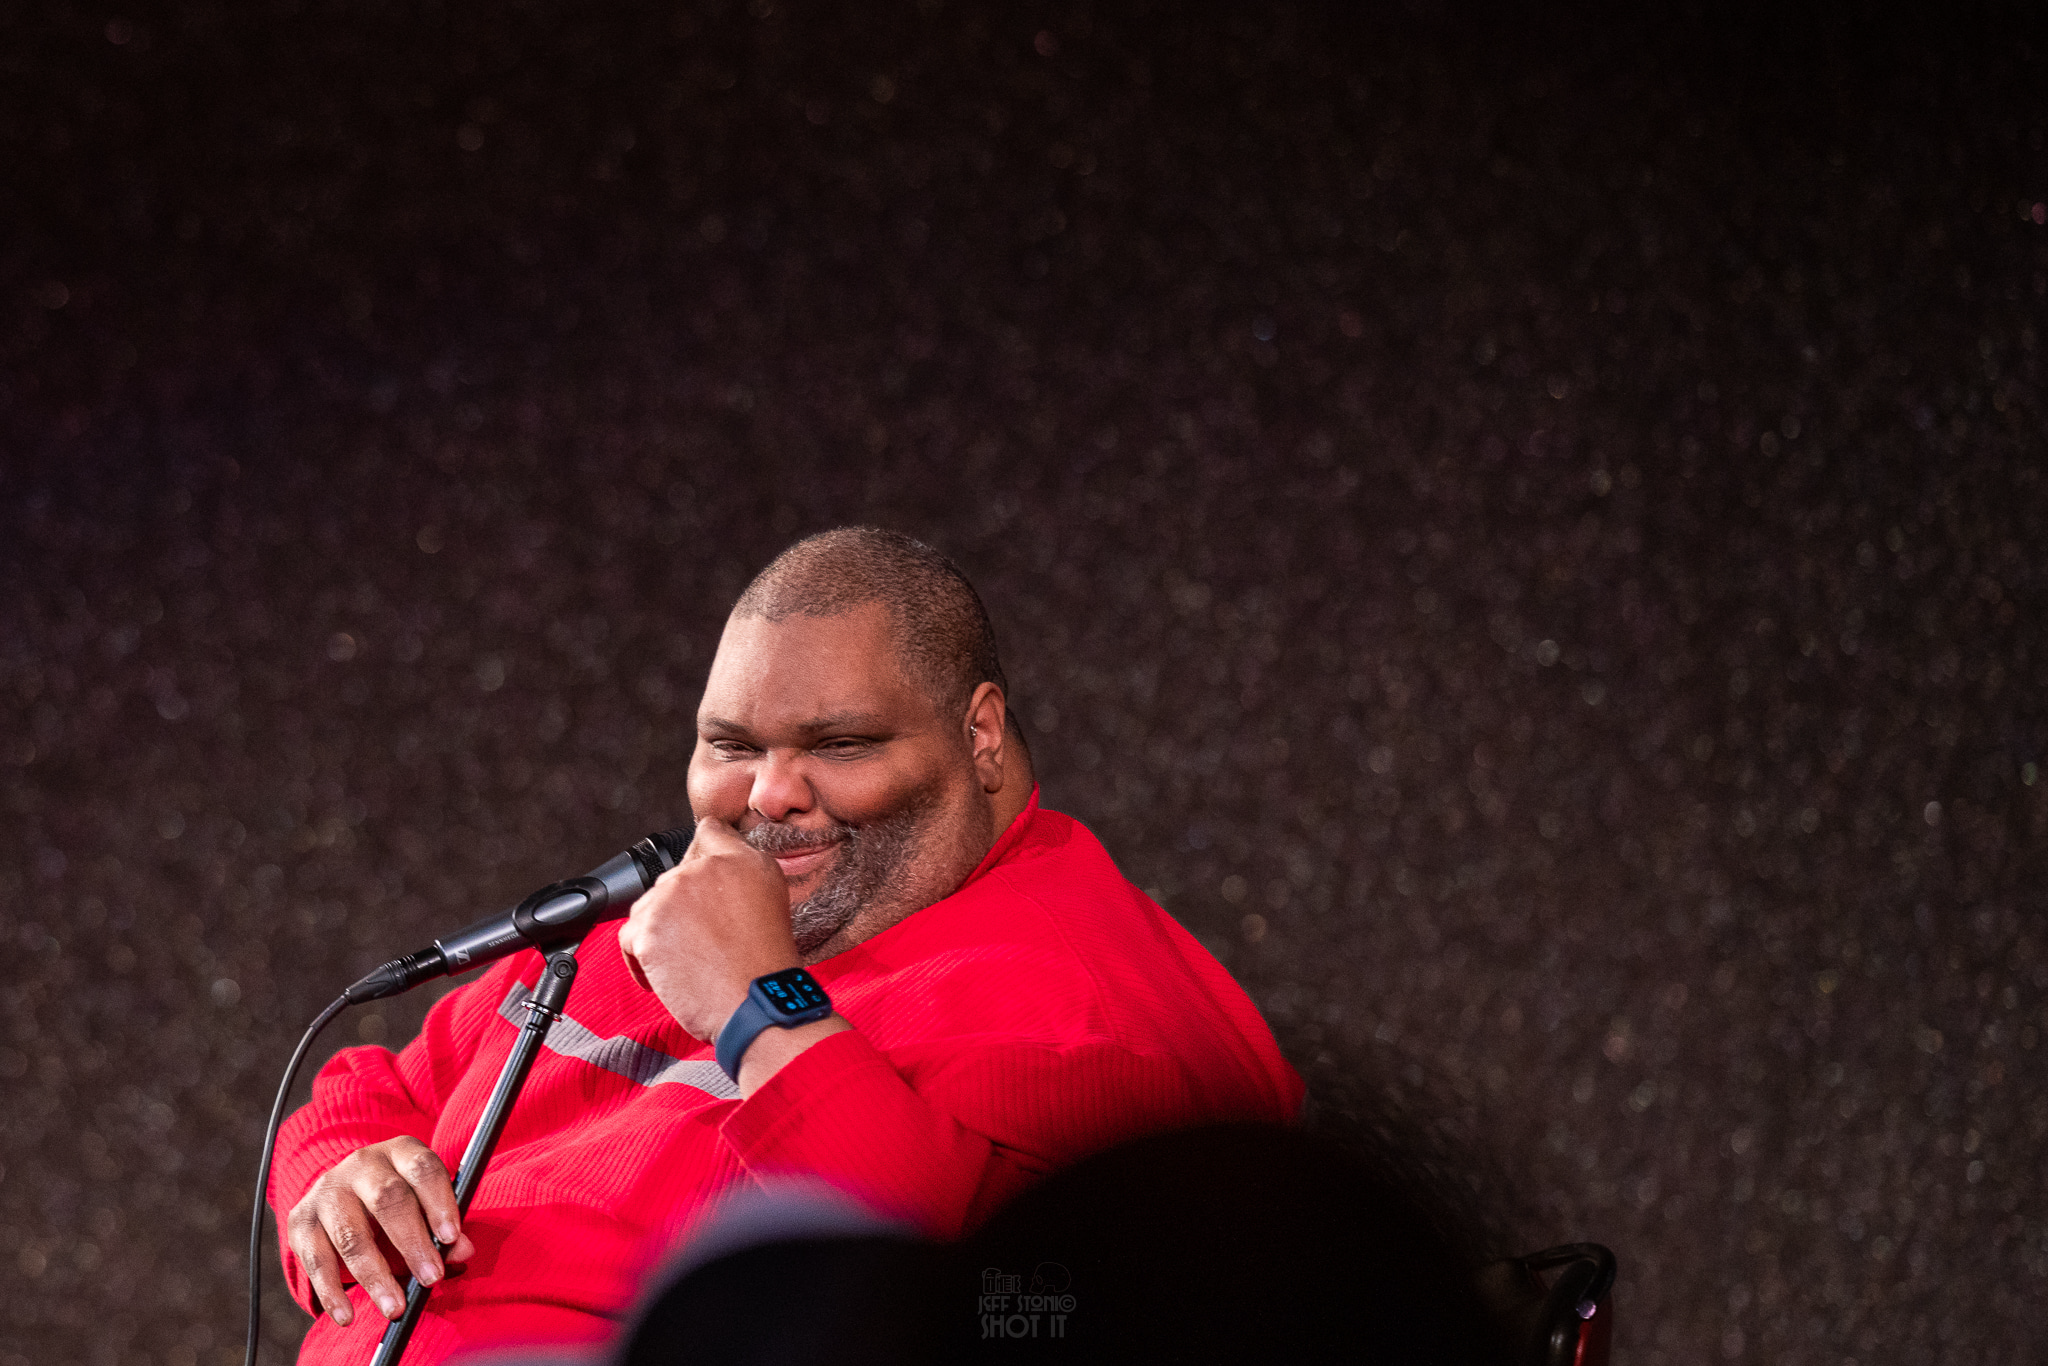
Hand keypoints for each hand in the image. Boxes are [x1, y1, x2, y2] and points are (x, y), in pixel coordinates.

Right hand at [285, 1136, 475, 1325]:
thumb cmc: (396, 1205)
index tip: (452, 1238)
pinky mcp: (301, 1221)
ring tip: (395, 1308)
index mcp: (400, 1152)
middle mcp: (362, 1164)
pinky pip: (316, 1260)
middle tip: (430, 1279)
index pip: (423, 1169)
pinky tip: (347, 1316)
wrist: (342, 1194)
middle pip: (387, 1199)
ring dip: (374, 1277)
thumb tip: (463, 1250)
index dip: (439, 1202)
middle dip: (411, 1243)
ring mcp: (328, 1191)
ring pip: (351, 1235)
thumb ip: (445, 1230)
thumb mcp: (424, 1208)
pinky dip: (332, 1292)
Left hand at [617, 816, 802, 1040]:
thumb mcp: (773, 901)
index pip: (709, 831)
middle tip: (706, 943)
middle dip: (682, 910)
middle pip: (672, 880)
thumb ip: (744, 871)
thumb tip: (714, 863)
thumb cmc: (766, 965)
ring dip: (663, 934)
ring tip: (690, 963)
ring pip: (649, 908)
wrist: (756, 1003)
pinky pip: (630, 939)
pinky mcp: (647, 928)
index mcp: (741, 859)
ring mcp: (671, 895)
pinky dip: (644, 962)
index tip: (705, 882)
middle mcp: (703, 868)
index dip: (704, 855)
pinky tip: (671, 975)